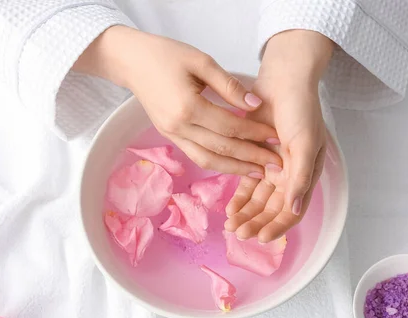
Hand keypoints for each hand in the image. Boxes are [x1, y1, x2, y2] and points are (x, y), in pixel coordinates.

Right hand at [74, 26, 281, 176]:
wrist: (131, 61)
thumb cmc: (165, 55)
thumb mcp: (201, 61)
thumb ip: (229, 85)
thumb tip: (255, 104)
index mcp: (187, 106)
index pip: (229, 127)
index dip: (254, 133)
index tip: (275, 137)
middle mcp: (178, 126)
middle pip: (221, 149)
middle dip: (251, 158)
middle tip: (276, 164)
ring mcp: (172, 134)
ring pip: (208, 160)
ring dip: (235, 169)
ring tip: (259, 173)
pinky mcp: (170, 136)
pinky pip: (196, 156)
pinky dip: (218, 163)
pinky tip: (235, 165)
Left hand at [224, 30, 333, 242]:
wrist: (284, 78)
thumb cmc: (300, 110)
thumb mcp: (306, 144)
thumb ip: (300, 178)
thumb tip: (293, 210)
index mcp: (306, 174)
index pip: (292, 210)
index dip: (277, 226)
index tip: (260, 238)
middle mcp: (290, 173)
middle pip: (273, 208)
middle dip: (257, 223)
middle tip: (238, 234)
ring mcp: (272, 165)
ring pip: (259, 198)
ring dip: (247, 213)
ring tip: (231, 225)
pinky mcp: (255, 154)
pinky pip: (247, 181)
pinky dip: (240, 195)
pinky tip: (230, 207)